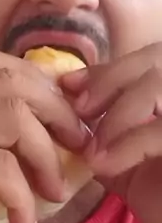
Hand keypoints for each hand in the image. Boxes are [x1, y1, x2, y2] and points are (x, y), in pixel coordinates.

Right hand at [0, 49, 84, 222]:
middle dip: (56, 113)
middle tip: (78, 147)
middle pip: (11, 80)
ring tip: (56, 191)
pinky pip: (1, 169)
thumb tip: (36, 132)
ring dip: (46, 157)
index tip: (63, 116)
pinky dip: (24, 201)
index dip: (38, 83)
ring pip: (13, 118)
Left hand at [62, 44, 161, 222]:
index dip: (111, 67)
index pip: (154, 56)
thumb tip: (70, 91)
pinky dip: (127, 144)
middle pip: (159, 59)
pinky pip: (160, 131)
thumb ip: (106, 123)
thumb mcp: (127, 154)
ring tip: (94, 150)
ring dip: (117, 114)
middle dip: (111, 80)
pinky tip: (103, 166)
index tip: (70, 84)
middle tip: (80, 110)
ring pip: (158, 84)